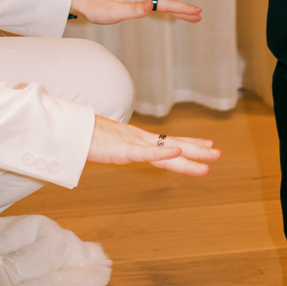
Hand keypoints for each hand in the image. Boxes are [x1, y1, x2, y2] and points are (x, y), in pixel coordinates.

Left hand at [70, 0, 200, 25]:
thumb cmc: (95, 6)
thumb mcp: (114, 12)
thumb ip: (134, 10)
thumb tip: (151, 6)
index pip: (165, 3)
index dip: (182, 9)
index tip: (197, 12)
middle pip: (165, 1)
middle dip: (182, 9)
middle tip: (199, 15)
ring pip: (159, 0)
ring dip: (174, 7)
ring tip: (187, 14)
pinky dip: (162, 4)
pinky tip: (162, 7)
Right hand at [87, 114, 219, 175]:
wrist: (68, 130)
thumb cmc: (83, 137)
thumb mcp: (105, 145)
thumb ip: (115, 148)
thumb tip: (117, 152)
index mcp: (135, 139)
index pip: (168, 141)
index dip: (188, 143)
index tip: (207, 144)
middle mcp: (139, 139)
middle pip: (173, 145)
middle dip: (197, 150)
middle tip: (218, 153)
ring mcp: (132, 143)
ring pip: (167, 150)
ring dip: (190, 153)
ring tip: (209, 155)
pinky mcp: (122, 149)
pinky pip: (146, 152)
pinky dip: (163, 152)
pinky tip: (178, 151)